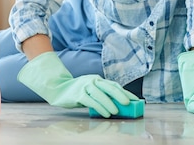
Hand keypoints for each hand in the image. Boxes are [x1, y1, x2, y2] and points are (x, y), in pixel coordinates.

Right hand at [18, 51, 138, 117]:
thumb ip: (102, 94)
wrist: (58, 88)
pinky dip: (99, 107)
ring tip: (116, 111)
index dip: (125, 92)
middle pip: (109, 87)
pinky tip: (105, 113)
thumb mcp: (91, 90)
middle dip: (120, 95)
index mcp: (97, 79)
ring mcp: (85, 86)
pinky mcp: (78, 94)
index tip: (135, 100)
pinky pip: (91, 101)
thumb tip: (119, 105)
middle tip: (128, 103)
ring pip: (100, 94)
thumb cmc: (78, 91)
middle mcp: (92, 81)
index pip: (114, 85)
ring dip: (109, 103)